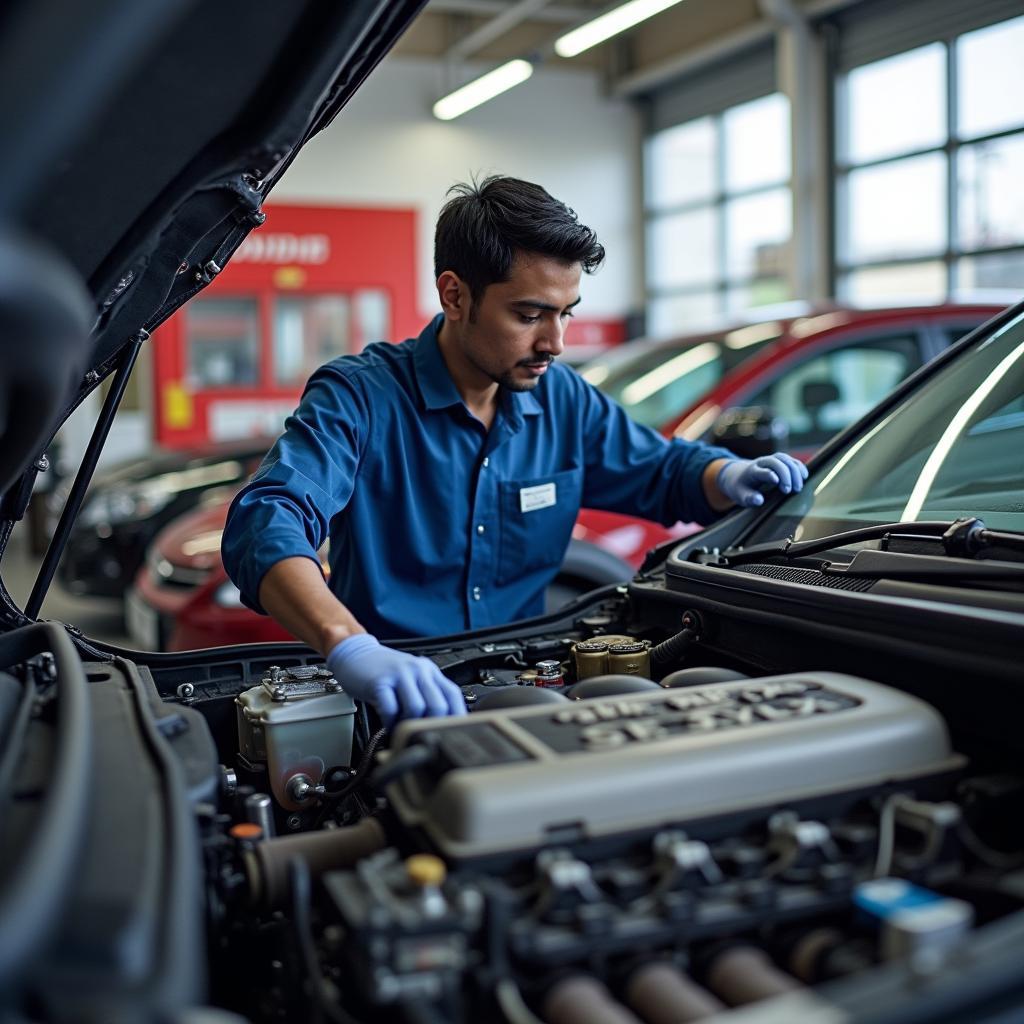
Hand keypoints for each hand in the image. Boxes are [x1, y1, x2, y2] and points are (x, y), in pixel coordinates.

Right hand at [326, 633, 466, 727]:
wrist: (355, 653)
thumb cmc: (383, 671)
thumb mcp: (410, 679)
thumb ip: (426, 695)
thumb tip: (439, 724)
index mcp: (429, 671)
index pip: (452, 695)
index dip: (456, 717)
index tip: (450, 734)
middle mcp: (418, 670)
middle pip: (438, 705)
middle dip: (430, 726)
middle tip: (421, 735)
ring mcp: (399, 674)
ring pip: (416, 708)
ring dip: (409, 725)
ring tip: (402, 729)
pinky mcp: (380, 682)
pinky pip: (391, 709)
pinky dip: (391, 722)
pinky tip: (388, 724)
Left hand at [716, 453, 806, 507]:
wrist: (739, 475)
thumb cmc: (741, 488)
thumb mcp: (740, 495)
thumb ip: (749, 498)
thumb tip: (759, 500)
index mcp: (751, 471)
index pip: (761, 471)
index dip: (769, 474)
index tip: (777, 483)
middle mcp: (761, 462)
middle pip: (776, 462)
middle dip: (785, 476)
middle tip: (790, 491)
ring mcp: (771, 459)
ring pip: (785, 459)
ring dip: (795, 472)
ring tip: (798, 487)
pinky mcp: (779, 460)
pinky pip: (791, 460)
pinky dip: (799, 466)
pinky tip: (804, 476)